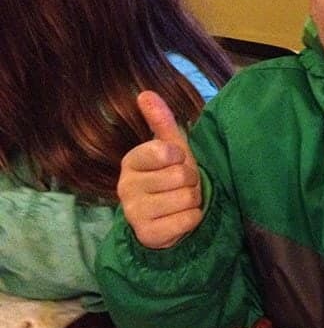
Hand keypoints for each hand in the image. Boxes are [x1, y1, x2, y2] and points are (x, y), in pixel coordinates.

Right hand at [117, 91, 202, 248]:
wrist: (164, 220)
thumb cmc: (169, 179)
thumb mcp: (169, 148)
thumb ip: (160, 121)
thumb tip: (145, 93)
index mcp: (131, 161)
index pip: (164, 151)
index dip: (180, 157)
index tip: (174, 163)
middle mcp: (126, 186)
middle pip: (180, 175)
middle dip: (190, 181)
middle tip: (179, 186)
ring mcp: (134, 212)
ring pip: (186, 198)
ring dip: (192, 200)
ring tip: (179, 202)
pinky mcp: (147, 234)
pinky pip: (188, 220)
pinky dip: (192, 218)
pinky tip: (179, 218)